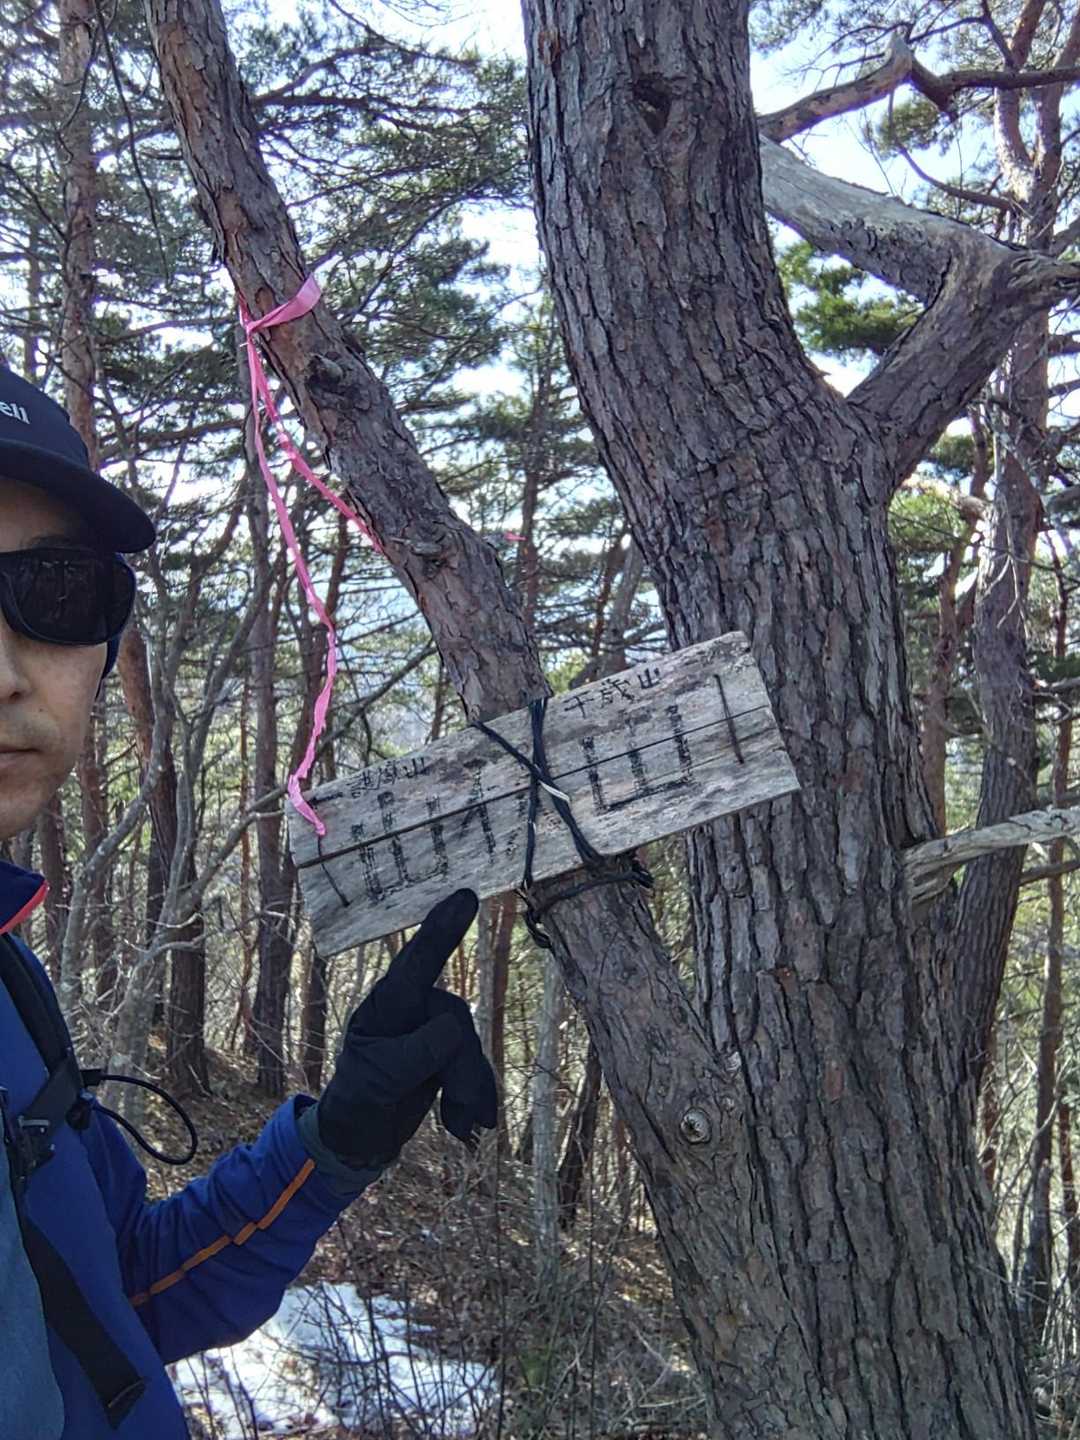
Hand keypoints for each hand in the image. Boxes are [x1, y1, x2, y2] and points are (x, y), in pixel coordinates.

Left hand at [316, 889, 497, 1168]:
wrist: (360, 1136)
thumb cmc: (358, 1100)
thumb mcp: (378, 1080)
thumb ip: (415, 1053)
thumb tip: (454, 1031)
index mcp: (385, 1005)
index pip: (416, 963)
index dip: (442, 928)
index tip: (465, 896)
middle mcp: (411, 1008)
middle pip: (455, 1019)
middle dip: (460, 1065)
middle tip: (458, 1109)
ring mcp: (431, 1030)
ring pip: (469, 1044)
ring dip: (469, 1087)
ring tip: (459, 1124)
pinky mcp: (447, 1053)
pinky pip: (477, 1064)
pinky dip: (477, 1095)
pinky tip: (468, 1124)